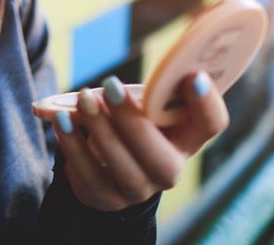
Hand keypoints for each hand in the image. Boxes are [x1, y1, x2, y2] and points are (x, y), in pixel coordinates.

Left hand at [54, 72, 228, 211]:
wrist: (102, 165)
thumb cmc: (126, 122)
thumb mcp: (136, 104)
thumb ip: (133, 89)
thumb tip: (108, 81)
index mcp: (186, 139)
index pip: (211, 125)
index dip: (207, 104)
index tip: (192, 75)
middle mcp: (169, 170)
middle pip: (162, 160)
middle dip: (134, 122)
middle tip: (110, 84)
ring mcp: (139, 190)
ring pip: (126, 170)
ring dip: (101, 131)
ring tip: (82, 99)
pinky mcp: (106, 198)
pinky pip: (90, 176)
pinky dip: (75, 145)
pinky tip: (62, 119)